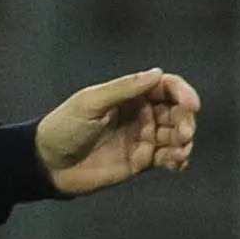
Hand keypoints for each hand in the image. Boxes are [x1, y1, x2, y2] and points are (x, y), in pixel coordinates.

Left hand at [37, 70, 201, 195]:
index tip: (192, 105)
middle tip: (183, 134)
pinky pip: (167, 157)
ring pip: (176, 135)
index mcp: (129, 94)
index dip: (182, 92)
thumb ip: (123, 89)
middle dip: (185, 121)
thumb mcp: (90, 103)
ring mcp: (142, 136)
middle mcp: (140, 113)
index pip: (166, 87)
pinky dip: (177, 159)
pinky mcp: (141, 160)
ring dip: (184, 142)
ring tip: (180, 152)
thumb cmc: (64, 128)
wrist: (48, 165)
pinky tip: (177, 164)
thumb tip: (157, 73)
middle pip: (177, 111)